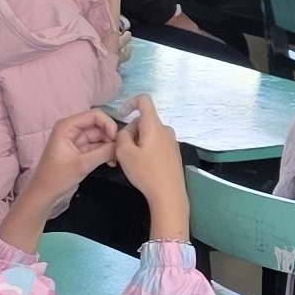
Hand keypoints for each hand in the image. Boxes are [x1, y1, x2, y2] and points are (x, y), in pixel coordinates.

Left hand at [26, 108, 119, 206]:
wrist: (45, 196)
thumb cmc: (55, 179)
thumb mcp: (81, 165)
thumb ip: (103, 153)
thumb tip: (120, 146)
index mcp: (66, 126)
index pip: (94, 115)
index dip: (108, 124)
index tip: (117, 140)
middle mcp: (71, 130)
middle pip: (99, 125)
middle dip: (110, 136)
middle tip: (120, 151)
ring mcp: (76, 141)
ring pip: (100, 137)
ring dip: (109, 146)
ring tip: (116, 159)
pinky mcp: (80, 152)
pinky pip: (97, 147)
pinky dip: (105, 153)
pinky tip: (111, 162)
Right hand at [111, 95, 188, 221]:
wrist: (169, 194)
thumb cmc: (146, 173)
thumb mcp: (124, 153)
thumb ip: (121, 136)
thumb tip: (126, 131)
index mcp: (154, 125)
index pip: (144, 100)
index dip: (130, 103)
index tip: (121, 115)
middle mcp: (166, 129)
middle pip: (144, 121)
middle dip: (131, 131)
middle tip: (123, 151)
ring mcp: (172, 141)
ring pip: (150, 134)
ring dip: (139, 142)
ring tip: (134, 162)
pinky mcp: (174, 153)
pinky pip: (157, 144)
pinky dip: (148, 149)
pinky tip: (145, 167)